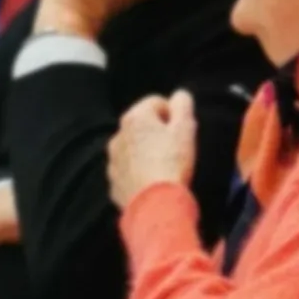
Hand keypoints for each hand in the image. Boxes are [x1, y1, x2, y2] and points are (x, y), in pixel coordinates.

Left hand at [108, 91, 198, 210]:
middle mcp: (118, 135)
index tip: (183, 130)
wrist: (155, 204)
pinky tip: (154, 182)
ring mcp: (113, 160)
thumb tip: (180, 94)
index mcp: (135, 118)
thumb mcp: (185, 128)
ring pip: (133, 149)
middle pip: (142, 126)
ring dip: (147, 152)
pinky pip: (129, 171)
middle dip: (159, 133)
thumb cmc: (172, 161)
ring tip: (165, 167)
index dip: (174, 113)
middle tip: (177, 148)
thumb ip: (183, 105)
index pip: (157, 102)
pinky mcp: (114, 182)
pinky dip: (139, 173)